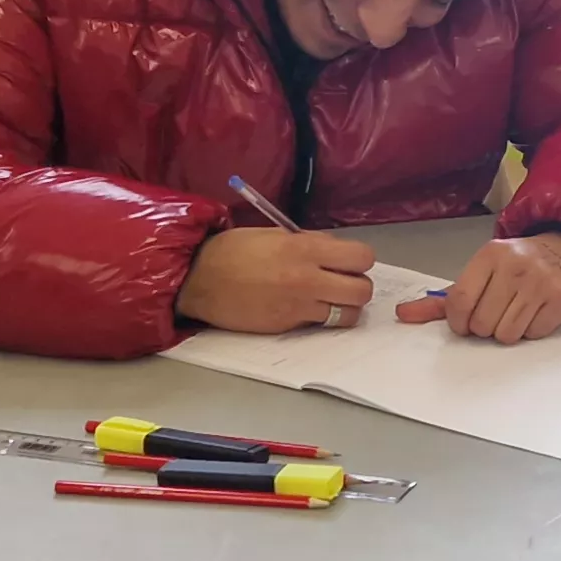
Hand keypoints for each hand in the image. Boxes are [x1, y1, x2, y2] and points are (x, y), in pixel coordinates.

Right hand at [175, 227, 378, 333]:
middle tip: (342, 284)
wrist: (198, 279)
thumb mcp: (275, 235)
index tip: (348, 262)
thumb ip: (309, 242)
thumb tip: (334, 252)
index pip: (361, 257)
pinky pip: (319, 324)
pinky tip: (303, 308)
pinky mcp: (287, 326)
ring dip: (344, 308)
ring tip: (329, 300)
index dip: (359, 261)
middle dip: (357, 287)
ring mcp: (298, 306)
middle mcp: (307, 279)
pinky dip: (319, 318)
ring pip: (347, 315)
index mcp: (304, 249)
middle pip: (362, 291)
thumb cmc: (233, 251)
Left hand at [399, 230, 560, 343]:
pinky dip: (532, 330)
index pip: (459, 301)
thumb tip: (402, 316)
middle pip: (482, 323)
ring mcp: (539, 281)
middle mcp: (514, 265)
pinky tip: (537, 312)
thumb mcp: (483, 272)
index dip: (459, 322)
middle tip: (497, 314)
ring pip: (506, 334)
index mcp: (489, 255)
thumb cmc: (520, 265)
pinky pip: (533, 334)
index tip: (466, 322)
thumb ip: (442, 299)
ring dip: (508, 331)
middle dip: (486, 328)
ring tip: (517, 312)